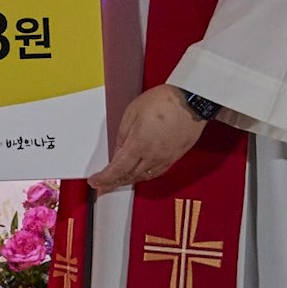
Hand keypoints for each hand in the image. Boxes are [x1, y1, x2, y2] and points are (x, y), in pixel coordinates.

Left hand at [89, 85, 208, 192]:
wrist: (191, 101)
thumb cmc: (164, 101)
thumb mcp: (132, 112)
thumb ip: (122, 134)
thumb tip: (118, 150)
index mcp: (139, 145)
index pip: (117, 169)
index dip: (104, 179)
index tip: (95, 182)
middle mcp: (152, 156)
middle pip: (129, 176)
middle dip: (113, 183)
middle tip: (102, 186)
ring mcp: (165, 159)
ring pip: (143, 177)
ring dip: (128, 181)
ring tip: (117, 182)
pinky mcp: (174, 157)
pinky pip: (155, 173)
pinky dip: (143, 177)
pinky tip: (139, 174)